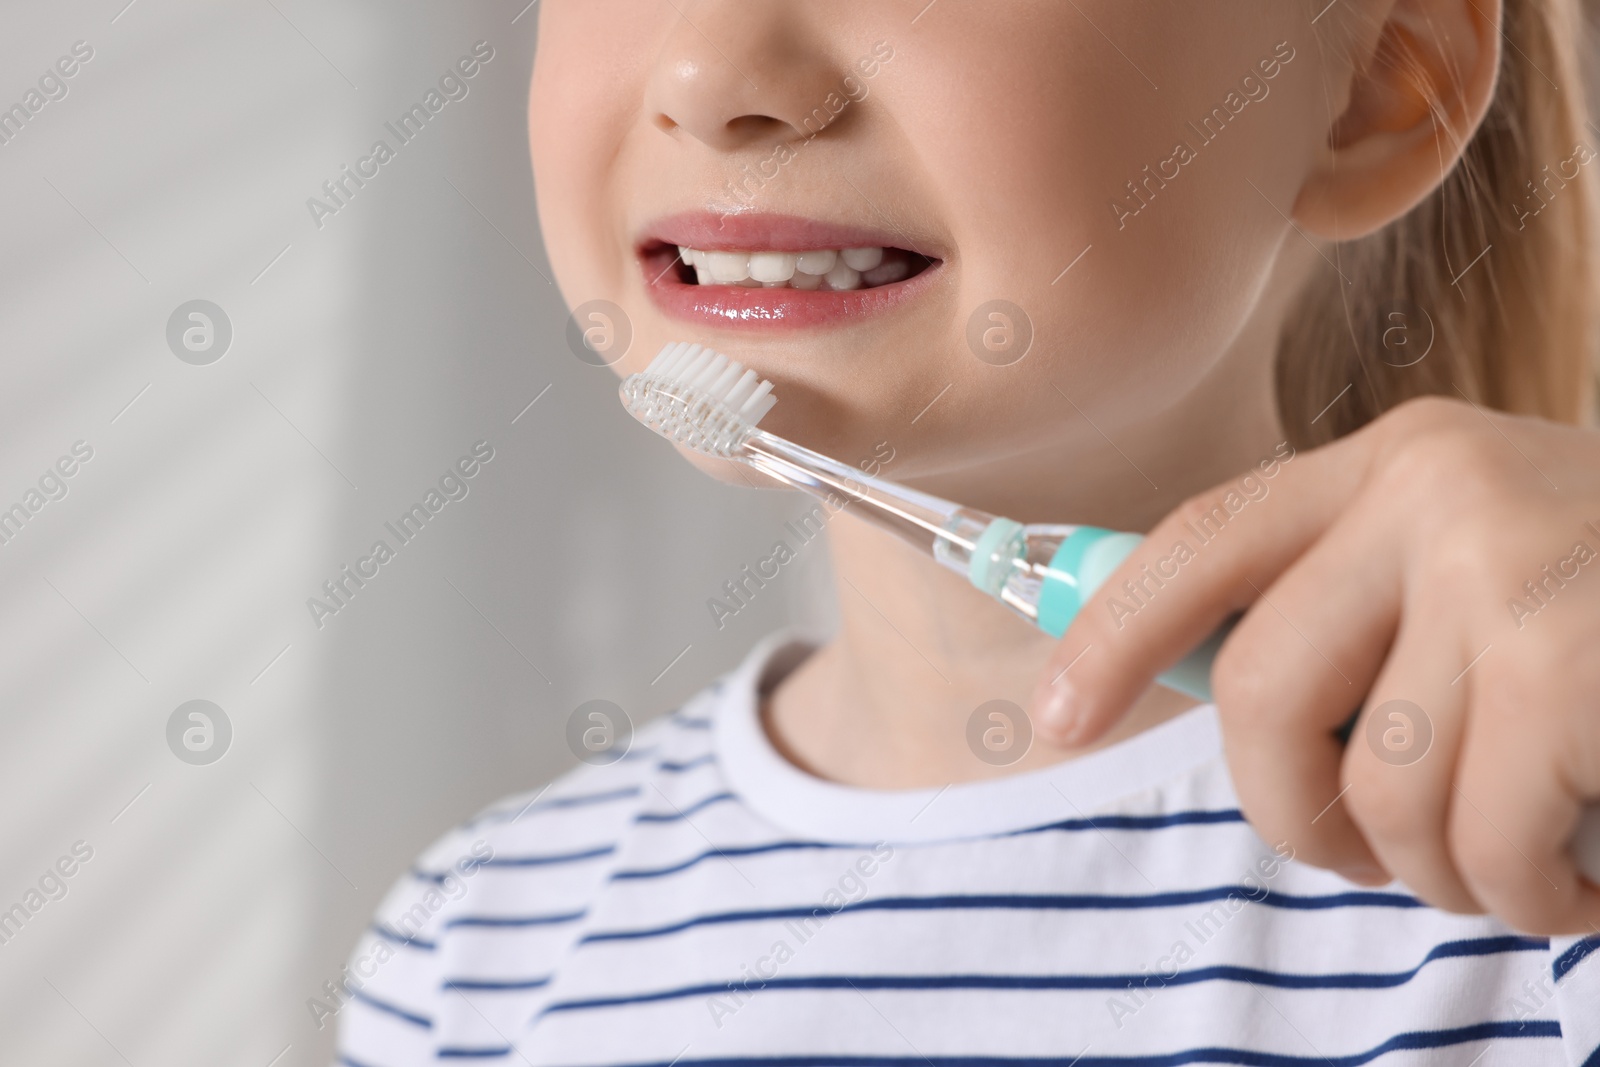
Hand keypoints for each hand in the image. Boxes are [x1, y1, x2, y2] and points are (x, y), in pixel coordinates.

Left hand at [1030, 396, 1599, 934]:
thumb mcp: (1483, 577)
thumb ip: (1361, 617)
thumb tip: (1196, 697)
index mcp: (1394, 464)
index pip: (1202, 543)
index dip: (1112, 636)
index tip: (1057, 714)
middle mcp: (1434, 489)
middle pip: (1258, 697)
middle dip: (1302, 818)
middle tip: (1377, 857)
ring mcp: (1507, 564)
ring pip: (1379, 794)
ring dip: (1445, 871)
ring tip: (1520, 857)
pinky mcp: (1572, 655)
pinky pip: (1482, 837)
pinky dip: (1529, 888)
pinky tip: (1584, 868)